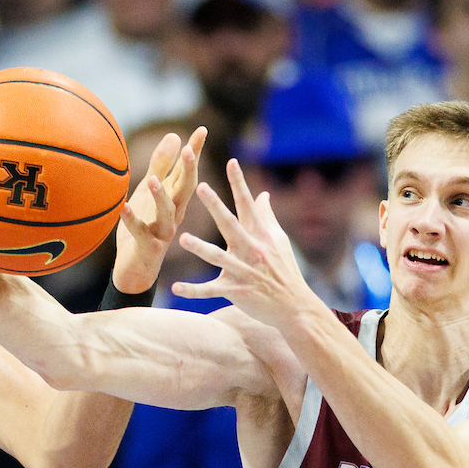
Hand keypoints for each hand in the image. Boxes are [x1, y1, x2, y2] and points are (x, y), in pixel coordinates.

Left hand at [111, 127, 206, 293]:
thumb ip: (161, 167)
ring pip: (165, 213)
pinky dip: (132, 220)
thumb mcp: (150, 193)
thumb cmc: (144, 227)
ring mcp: (162, 232)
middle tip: (189, 149)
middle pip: (184, 190)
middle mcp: (174, 214)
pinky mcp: (148, 246)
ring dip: (160, 197)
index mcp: (175, 200)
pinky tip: (124, 208)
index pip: (188, 172)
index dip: (195, 152)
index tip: (202, 130)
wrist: (136, 269)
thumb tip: (175, 136)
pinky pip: (140, 232)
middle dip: (188, 170)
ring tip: (153, 180)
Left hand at [172, 159, 318, 328]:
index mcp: (260, 235)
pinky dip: (193, 291)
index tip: (231, 161)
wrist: (293, 306)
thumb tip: (262, 194)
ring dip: (200, 248)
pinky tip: (174, 288)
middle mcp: (251, 249)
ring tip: (183, 238)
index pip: (248, 204)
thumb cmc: (284, 269)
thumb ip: (266, 216)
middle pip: (230, 224)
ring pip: (218, 257)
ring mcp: (242, 271)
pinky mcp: (235, 291)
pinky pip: (210, 290)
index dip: (240, 183)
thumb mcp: (278, 240)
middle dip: (215, 206)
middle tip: (199, 187)